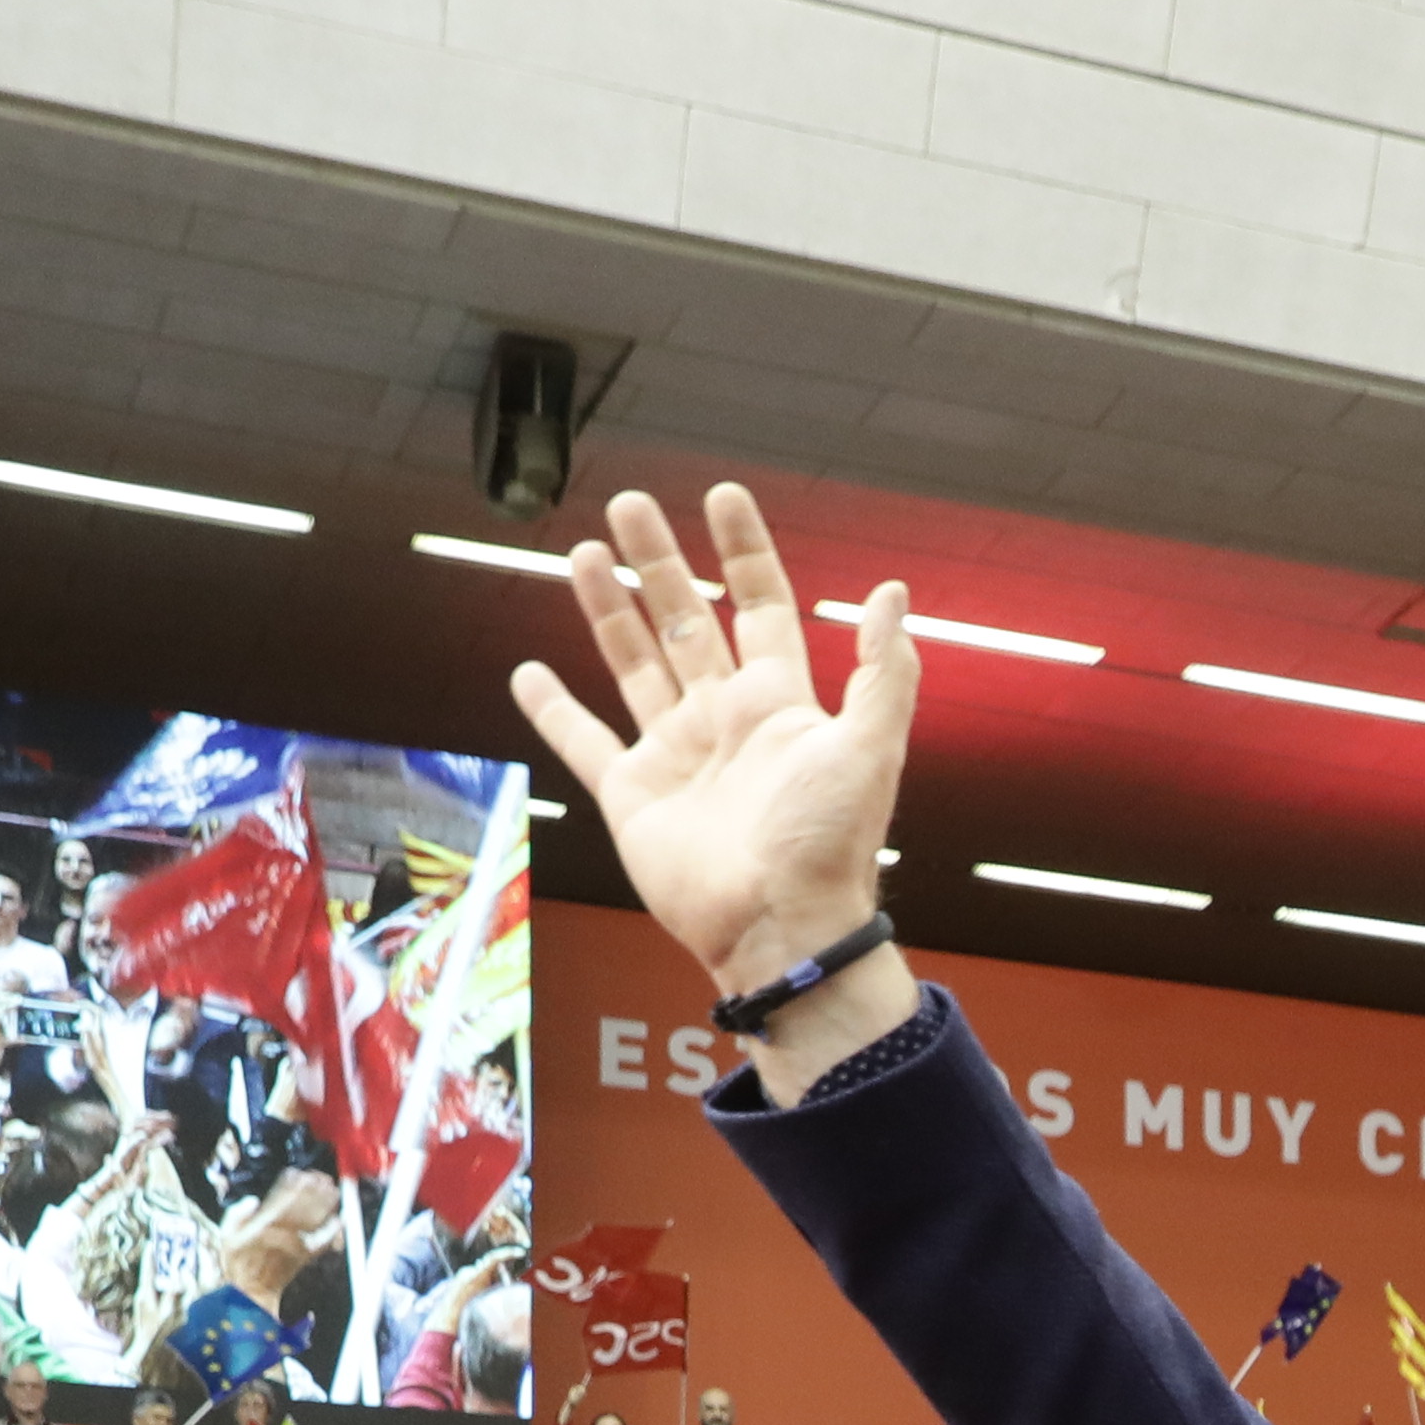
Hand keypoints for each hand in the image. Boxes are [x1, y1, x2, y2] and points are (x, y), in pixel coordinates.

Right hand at [508, 483, 919, 1050]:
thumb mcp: (870, 749)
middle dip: (659, 560)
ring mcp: (676, 755)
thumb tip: (894, 592)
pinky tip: (530, 671)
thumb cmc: (830, 846)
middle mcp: (724, 720)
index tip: (723, 496)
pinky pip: (585, 742)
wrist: (781, 928)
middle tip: (629, 502)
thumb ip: (883, 672)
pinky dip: (554, 709)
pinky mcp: (632, 797)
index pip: (761, 605)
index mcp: (780, 703)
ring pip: (633, 662)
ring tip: (584, 552)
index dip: (744, 551)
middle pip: (686, 619)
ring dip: (608, 608)